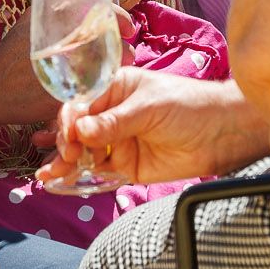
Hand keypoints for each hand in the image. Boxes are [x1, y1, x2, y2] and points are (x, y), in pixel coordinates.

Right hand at [35, 68, 261, 188]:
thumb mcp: (149, 108)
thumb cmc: (189, 107)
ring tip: (48, 173)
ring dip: (63, 161)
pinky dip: (77, 175)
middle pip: (77, 129)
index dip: (70, 119)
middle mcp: (111, 114)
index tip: (69, 134)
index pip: (82, 103)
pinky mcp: (125, 164)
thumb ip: (115, 123)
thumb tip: (80, 131)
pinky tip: (56, 179)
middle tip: (69, 156)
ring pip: (82, 151)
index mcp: (115, 89)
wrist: (222, 135)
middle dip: (67, 142)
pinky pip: (96, 170)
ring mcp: (117, 141)